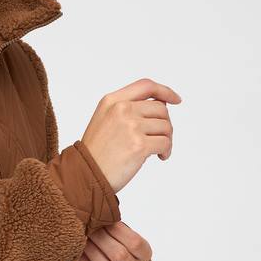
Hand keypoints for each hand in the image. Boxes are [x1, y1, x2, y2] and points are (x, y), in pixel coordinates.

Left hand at [72, 221, 150, 260]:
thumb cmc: (113, 242)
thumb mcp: (120, 233)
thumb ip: (114, 222)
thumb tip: (105, 201)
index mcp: (144, 255)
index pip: (135, 243)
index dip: (118, 230)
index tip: (103, 220)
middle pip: (120, 256)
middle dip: (100, 240)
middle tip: (87, 228)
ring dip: (92, 253)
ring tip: (82, 240)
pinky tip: (78, 255)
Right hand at [81, 79, 181, 193]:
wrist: (85, 174)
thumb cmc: (95, 152)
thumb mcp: (104, 119)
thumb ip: (126, 108)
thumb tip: (160, 106)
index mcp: (112, 101)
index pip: (146, 86)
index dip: (164, 91)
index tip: (175, 100)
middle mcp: (121, 110)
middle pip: (160, 108)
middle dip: (165, 124)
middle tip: (160, 138)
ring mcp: (131, 127)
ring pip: (166, 126)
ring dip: (167, 139)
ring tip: (158, 150)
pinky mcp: (139, 146)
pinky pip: (165, 143)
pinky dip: (166, 151)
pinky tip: (160, 156)